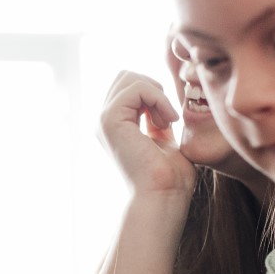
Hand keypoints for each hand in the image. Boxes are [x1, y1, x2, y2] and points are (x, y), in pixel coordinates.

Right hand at [98, 71, 195, 197]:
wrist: (163, 198)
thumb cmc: (170, 178)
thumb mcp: (165, 139)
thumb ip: (158, 119)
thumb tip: (162, 101)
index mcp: (116, 126)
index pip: (130, 85)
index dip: (154, 94)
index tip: (169, 121)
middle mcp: (105, 122)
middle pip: (126, 76)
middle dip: (153, 88)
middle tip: (167, 118)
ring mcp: (104, 120)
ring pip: (130, 77)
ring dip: (156, 94)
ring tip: (166, 122)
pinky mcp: (110, 121)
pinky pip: (137, 88)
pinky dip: (158, 98)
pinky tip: (167, 122)